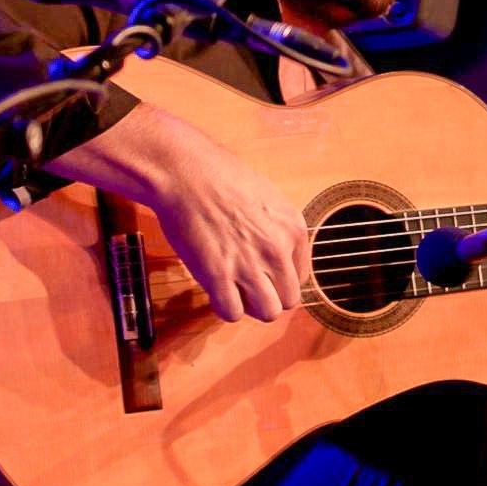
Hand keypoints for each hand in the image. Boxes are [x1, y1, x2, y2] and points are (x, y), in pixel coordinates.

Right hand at [146, 146, 309, 323]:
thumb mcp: (267, 198)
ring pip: (267, 312)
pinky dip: (224, 307)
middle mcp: (277, 249)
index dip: (279, 279)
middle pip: (288, 300)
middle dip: (269, 296)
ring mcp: (249, 264)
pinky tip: (215, 291)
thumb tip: (277, 256)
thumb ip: (277, 228)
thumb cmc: (219, 177)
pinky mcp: (218, 275)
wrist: (185, 172)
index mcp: (293, 228)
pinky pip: (232, 313)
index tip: (262, 273)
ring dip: (250, 306)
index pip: (301, 277)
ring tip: (233, 290)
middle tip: (248, 286)